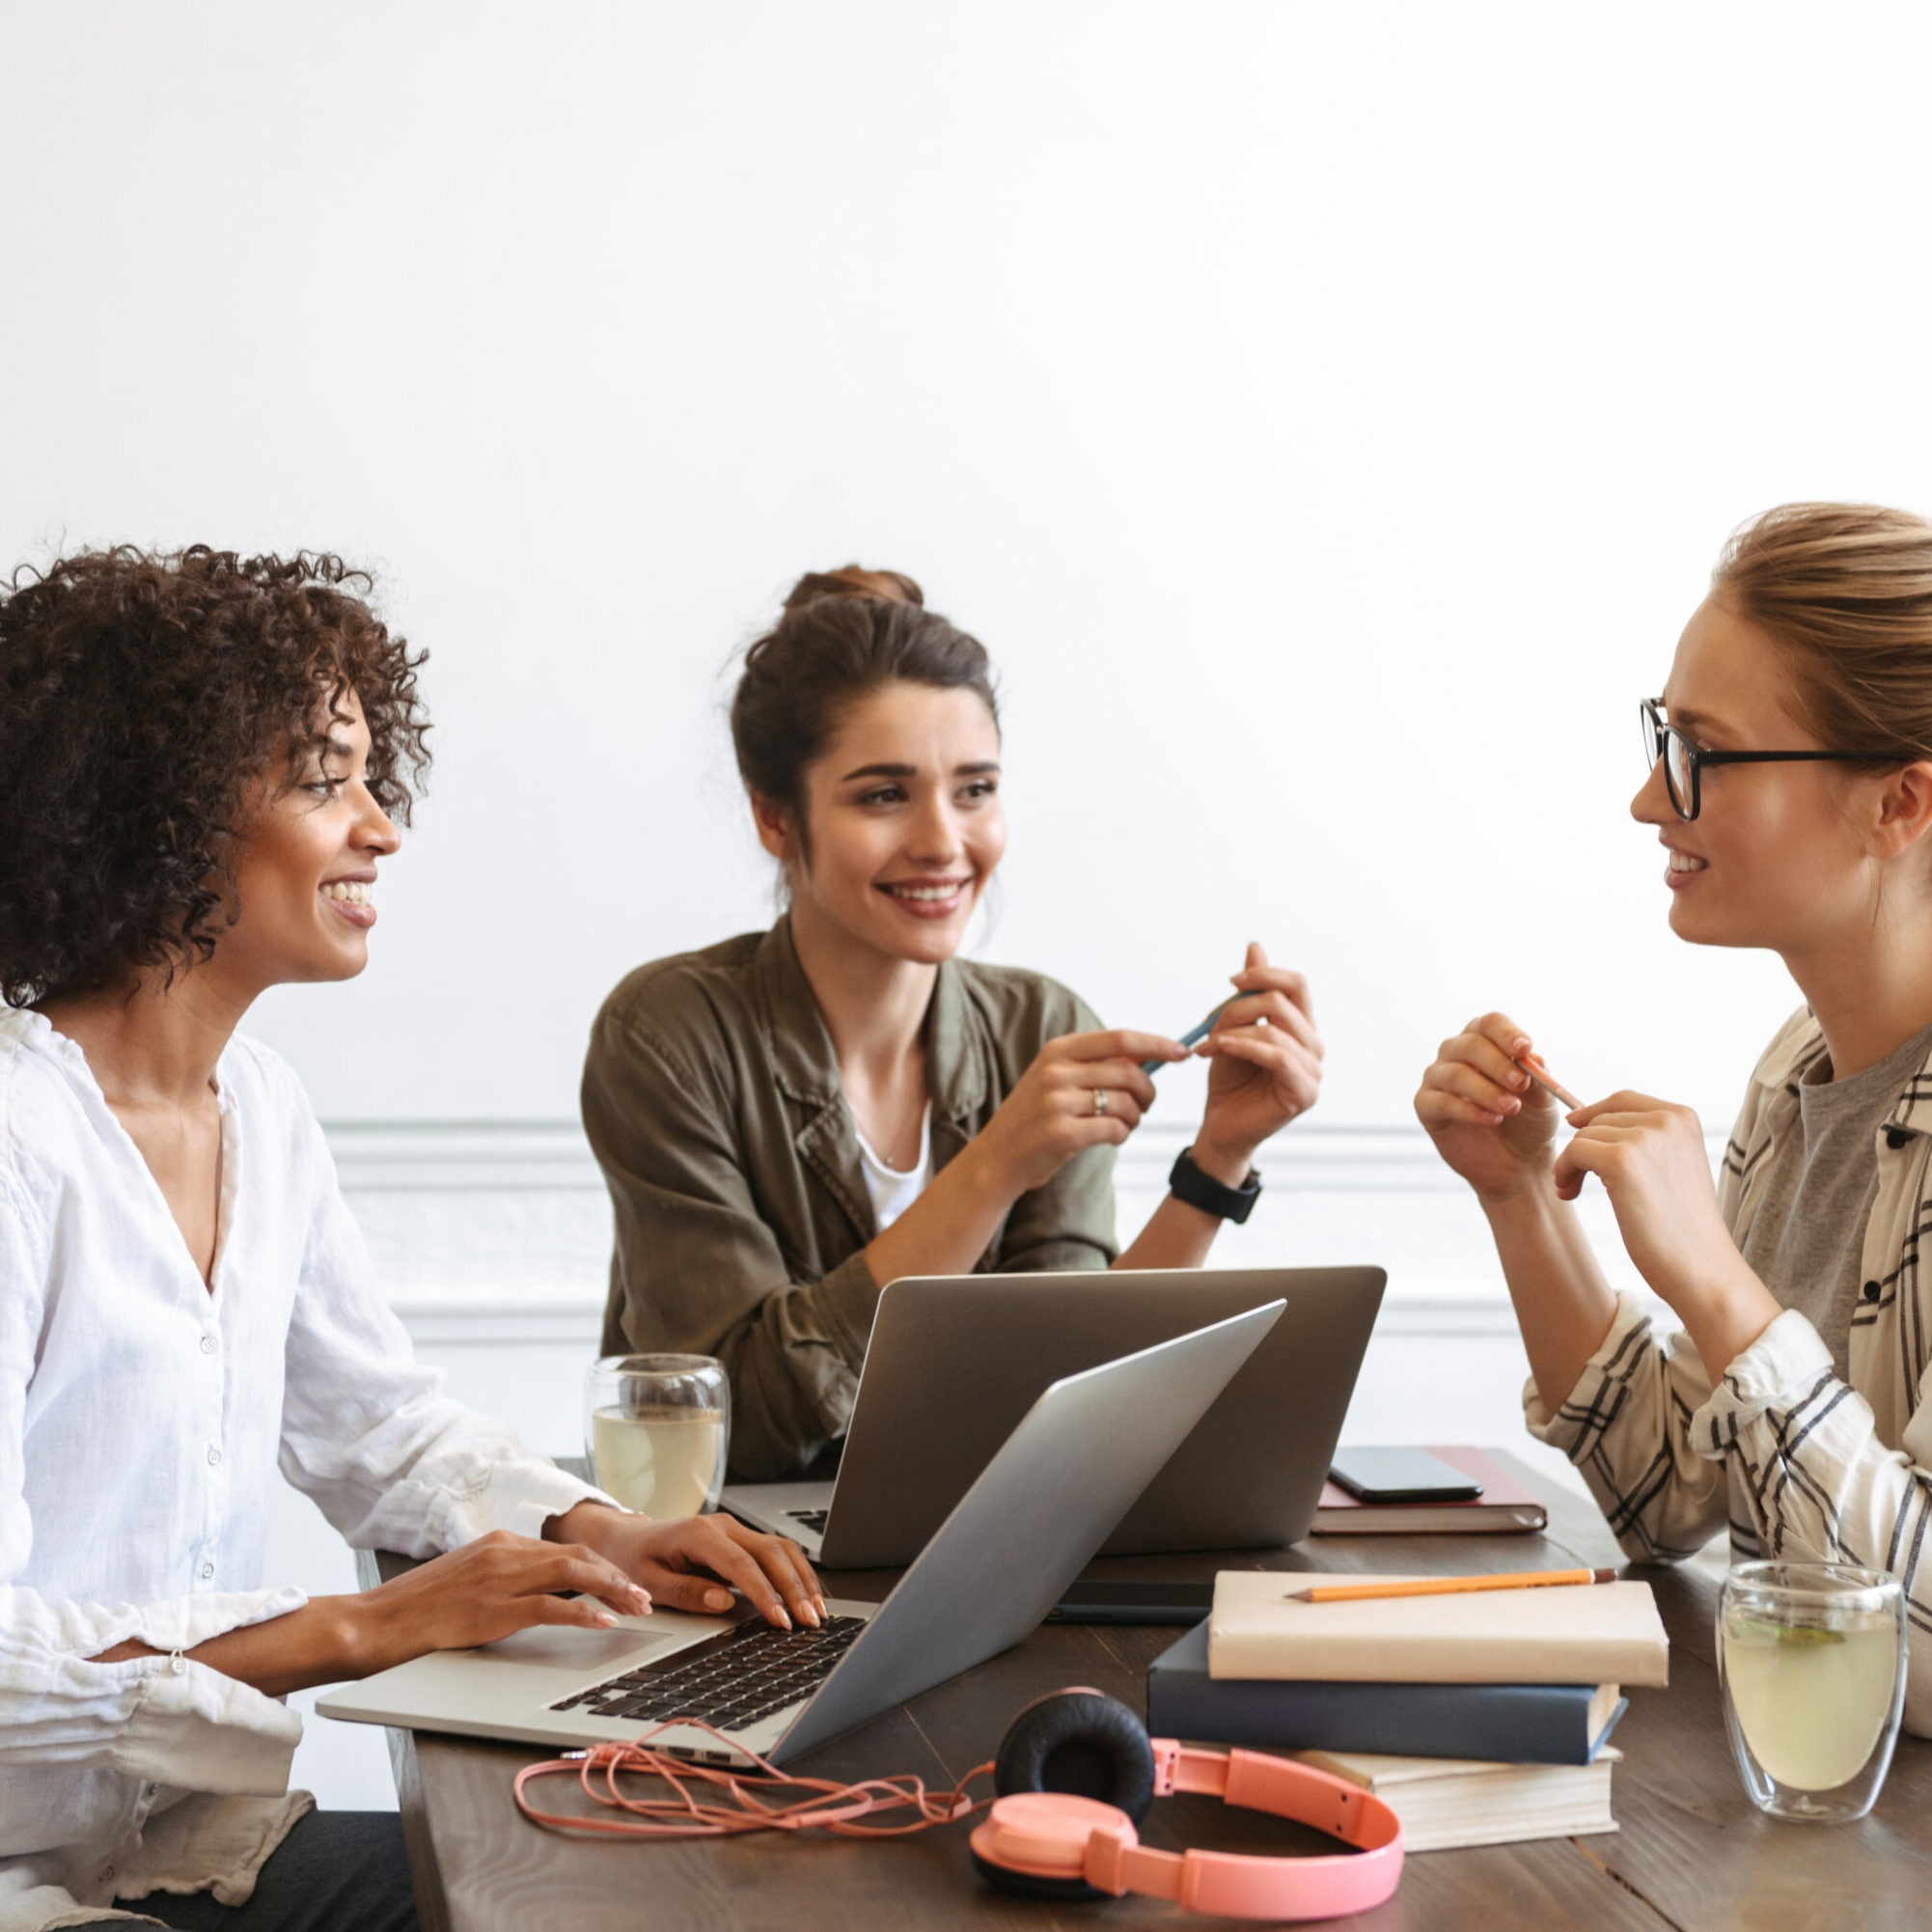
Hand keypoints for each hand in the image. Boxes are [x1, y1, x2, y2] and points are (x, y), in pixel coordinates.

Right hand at [349, 1529, 654, 1676]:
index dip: (601, 1565)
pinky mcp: (491, 1609)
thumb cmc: (415, 1609)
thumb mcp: (466, 1580)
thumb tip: (541, 1592)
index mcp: (499, 1542)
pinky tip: (605, 1623)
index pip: (564, 1548)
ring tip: (638, 1607)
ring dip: (612, 1590)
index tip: (625, 1581)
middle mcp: (504, 1551)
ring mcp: (498, 1578)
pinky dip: (583, 1614)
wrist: (372, 1622)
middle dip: (616, 1575)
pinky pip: (549, 1607)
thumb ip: (502, 1578)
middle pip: (578, 1556)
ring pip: (572, 1574)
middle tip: (645, 1596)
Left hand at [552, 1503, 824, 1630]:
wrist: (627, 1538)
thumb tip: (725, 1602)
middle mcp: (722, 1526)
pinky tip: (807, 1594)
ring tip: (816, 1610)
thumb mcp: (648, 1582)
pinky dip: (795, 1572)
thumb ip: (687, 1592)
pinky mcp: (741, 1539)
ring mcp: (734, 1529)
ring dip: (801, 1579)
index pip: (741, 1564)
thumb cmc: (634, 1559)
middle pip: (771, 1552)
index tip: (780, 1619)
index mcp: (698, 1533)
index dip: (764, 1593)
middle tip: (809, 1620)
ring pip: (781, 1548)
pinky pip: (776, 1552)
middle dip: (794, 1587)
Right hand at [967, 1027, 1186, 1197]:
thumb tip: (1151, 1054)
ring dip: (1135, 1118)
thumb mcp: (1056, 1078)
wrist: (996, 1158)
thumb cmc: (1036, 1117)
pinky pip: (1115, 1129)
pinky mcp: (1062, 1134)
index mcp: (1058, 1050)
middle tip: (1146, 1106)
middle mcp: (1056, 1071)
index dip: (1157, 1043)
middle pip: (1128, 1072)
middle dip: (1148, 1090)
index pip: (1120, 1039)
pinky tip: (1112, 1137)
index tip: (1182, 1051)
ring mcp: (1057, 1102)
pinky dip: (1122, 1134)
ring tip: (1124, 1125)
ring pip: (1125, 1103)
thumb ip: (1097, 1064)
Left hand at [1194, 944, 1321, 1175]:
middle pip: (1285, 1000)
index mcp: (1301, 1029)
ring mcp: (1313, 1071)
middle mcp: (1314, 1047)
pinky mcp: (1304, 1093)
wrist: (1220, 1126)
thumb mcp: (1232, 1028)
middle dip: (1239, 1005)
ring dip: (1232, 1031)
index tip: (1231, 982)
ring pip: (1276, 1028)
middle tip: (1208, 1024)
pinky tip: (1218, 1050)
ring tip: (1206, 1046)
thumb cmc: (1228, 1081)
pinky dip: (1243, 1047)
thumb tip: (1256, 946)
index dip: (1264, 975)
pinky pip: (1277, 1056)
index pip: (1297, 984)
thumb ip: (1248, 993)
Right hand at [1414, 1012, 1563, 1205]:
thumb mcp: (1542, 1100)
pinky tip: (1492, 1119)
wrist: (1517, 1164)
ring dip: (1486, 1091)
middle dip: (1498, 1064)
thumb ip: (1537, 1078)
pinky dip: (1469, 1110)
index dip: (1506, 1033)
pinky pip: (1441, 1101)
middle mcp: (1456, 1053)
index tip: (1524, 1049)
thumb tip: (1532, 1057)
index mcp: (1486, 1041)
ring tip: (1510, 1108)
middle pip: (1470, 1044)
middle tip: (1521, 1085)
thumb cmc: (1529, 1123)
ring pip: (1455, 1074)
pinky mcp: (1425, 1106)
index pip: (1489, 1024)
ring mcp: (1438, 1078)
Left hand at [1550, 1092, 1740, 1299]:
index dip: (1593, 1112)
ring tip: (1573, 1191)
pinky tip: (1569, 1192)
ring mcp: (1646, 1137)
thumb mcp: (1672, 1167)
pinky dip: (1563, 1171)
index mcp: (1683, 1117)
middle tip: (1575, 1181)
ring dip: (1571, 1164)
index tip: (1573, 1127)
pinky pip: (1573, 1152)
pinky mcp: (1622, 1160)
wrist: (1701, 1267)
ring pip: (1583, 1137)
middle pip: (1599, 1119)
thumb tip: (1583, 1119)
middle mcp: (1667, 1119)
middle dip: (1583, 1147)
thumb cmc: (1682, 1226)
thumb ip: (1644, 1140)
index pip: (1622, 1099)